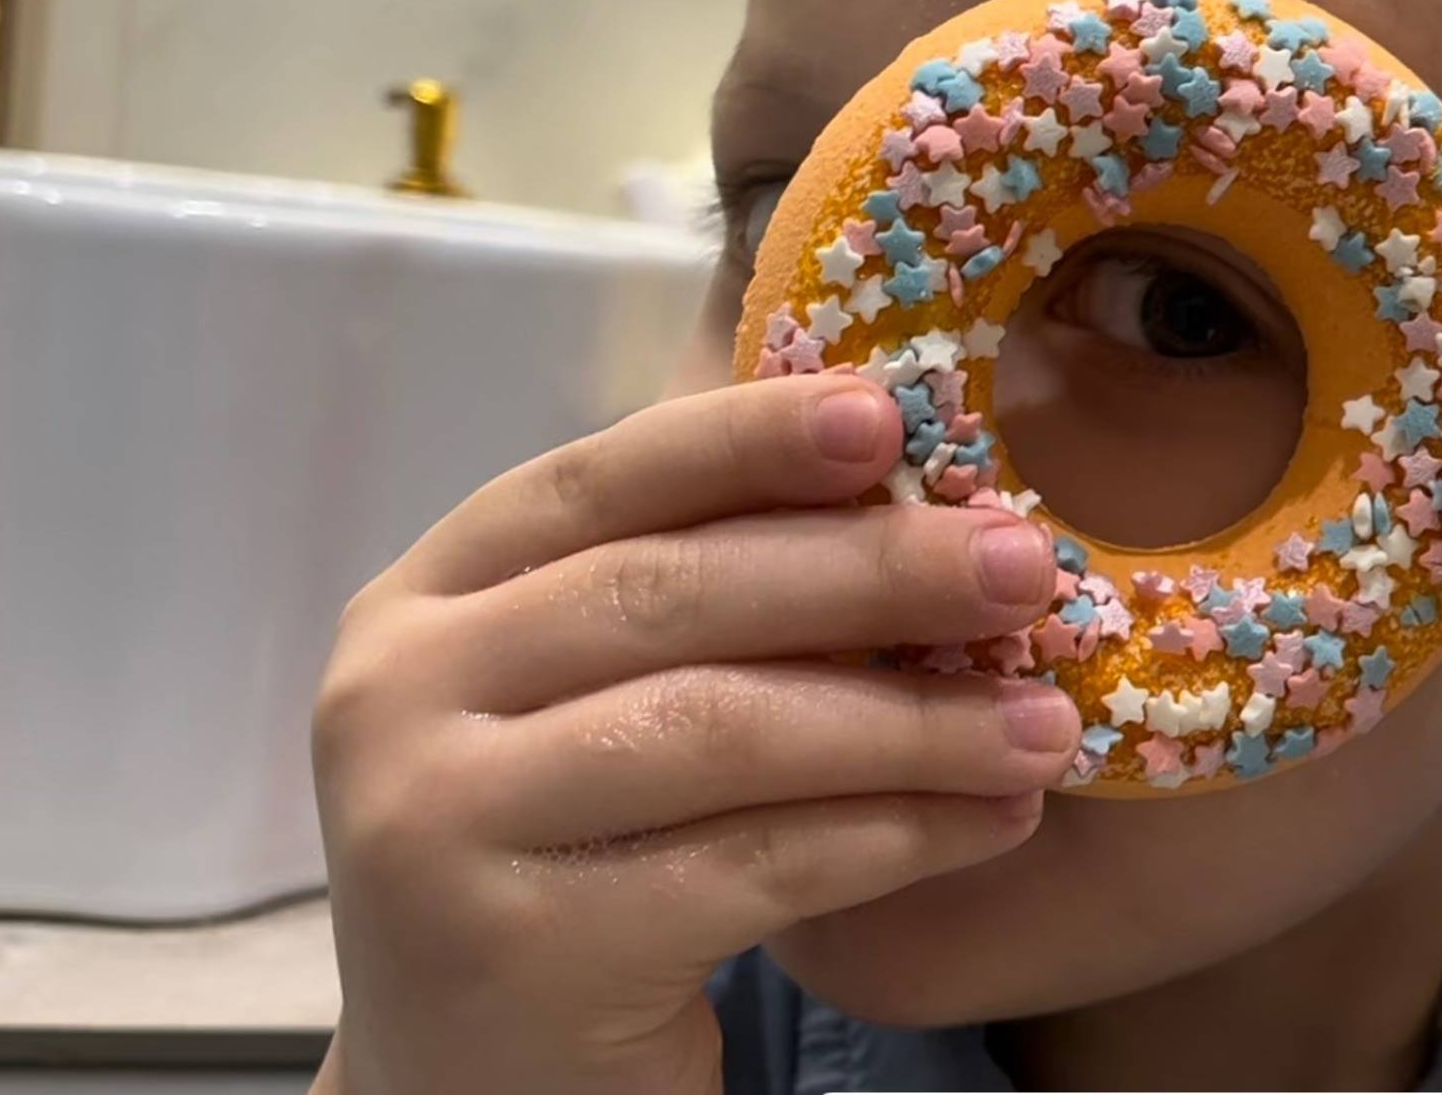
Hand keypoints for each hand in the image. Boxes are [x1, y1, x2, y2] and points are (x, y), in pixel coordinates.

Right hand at [311, 375, 1076, 1094]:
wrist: (478, 1092)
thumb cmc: (572, 864)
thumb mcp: (594, 705)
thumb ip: (693, 595)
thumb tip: (910, 483)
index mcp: (425, 600)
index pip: (598, 480)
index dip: (747, 437)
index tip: (893, 414)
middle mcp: (395, 696)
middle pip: (672, 595)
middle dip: (871, 571)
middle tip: (1024, 568)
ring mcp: (437, 824)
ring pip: (723, 728)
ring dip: (912, 720)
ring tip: (1046, 723)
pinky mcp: (519, 950)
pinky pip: (753, 864)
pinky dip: (894, 833)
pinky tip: (992, 819)